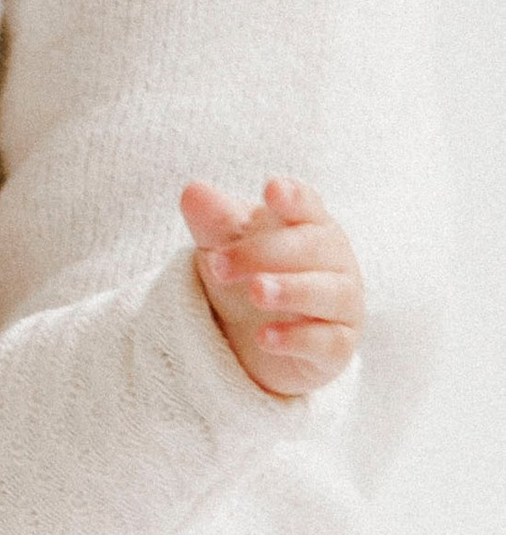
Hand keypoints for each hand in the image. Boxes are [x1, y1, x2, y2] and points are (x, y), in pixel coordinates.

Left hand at [180, 177, 363, 396]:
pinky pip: (327, 341)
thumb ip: (214, 221)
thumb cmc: (250, 273)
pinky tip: (263, 338)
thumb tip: (193, 191)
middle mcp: (335, 260)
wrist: (259, 334)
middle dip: (263, 254)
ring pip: (327, 292)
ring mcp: (341, 304)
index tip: (272, 188)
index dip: (294, 197)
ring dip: (291, 290)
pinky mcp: (338, 346)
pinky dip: (296, 339)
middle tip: (218, 265)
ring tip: (256, 292)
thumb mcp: (225, 246)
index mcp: (309, 225)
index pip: (307, 205)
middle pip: (310, 247)